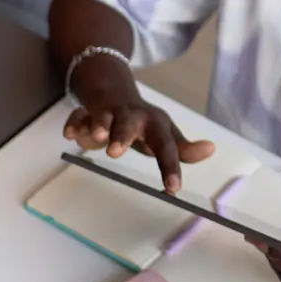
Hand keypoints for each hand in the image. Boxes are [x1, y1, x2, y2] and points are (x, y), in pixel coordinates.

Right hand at [63, 60, 214, 192]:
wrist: (113, 93)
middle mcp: (131, 116)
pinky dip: (74, 123)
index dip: (169, 166)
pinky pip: (78, 116)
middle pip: (129, 123)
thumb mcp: (164, 134)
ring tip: (96, 138)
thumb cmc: (142, 123)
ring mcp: (107, 113)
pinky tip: (70, 135)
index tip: (173, 188)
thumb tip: (210, 149)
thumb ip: (182, 149)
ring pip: (102, 116)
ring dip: (99, 125)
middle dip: (123, 135)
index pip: (165, 145)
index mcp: (154, 124)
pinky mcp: (86, 114)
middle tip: (116, 152)